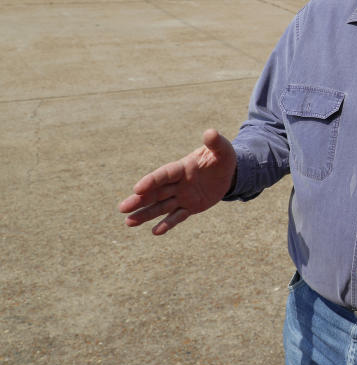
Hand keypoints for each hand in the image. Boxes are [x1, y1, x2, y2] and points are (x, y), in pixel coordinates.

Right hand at [117, 129, 236, 234]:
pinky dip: (167, 224)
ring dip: (145, 214)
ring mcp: (182, 196)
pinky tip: (155, 232)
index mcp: (182, 167)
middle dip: (139, 200)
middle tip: (122, 208)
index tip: (137, 188)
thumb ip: (215, 143)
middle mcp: (178, 183)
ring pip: (161, 206)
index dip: (152, 181)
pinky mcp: (190, 207)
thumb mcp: (222, 149)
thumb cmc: (222, 158)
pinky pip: (177, 217)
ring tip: (128, 222)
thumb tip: (210, 132)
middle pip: (156, 193)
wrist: (227, 172)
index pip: (164, 174)